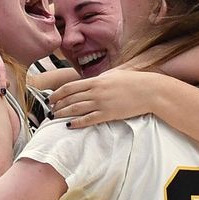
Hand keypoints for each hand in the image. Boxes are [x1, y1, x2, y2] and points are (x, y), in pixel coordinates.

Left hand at [49, 69, 164, 127]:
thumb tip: (90, 82)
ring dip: (63, 113)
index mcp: (96, 81)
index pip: (70, 87)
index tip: (51, 98)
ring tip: (55, 117)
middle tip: (50, 109)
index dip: (58, 93)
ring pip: (76, 109)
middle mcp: (96, 91)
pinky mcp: (108, 114)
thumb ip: (100, 78)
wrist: (149, 91)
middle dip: (58, 104)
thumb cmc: (133, 81)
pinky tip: (70, 125)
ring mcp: (102, 103)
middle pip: (71, 98)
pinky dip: (77, 123)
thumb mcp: (114, 74)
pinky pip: (89, 119)